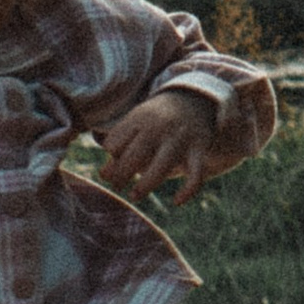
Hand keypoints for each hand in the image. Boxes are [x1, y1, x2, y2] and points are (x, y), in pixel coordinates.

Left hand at [98, 92, 246, 206]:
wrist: (193, 101)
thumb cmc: (155, 122)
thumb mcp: (135, 127)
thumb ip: (118, 149)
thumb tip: (104, 176)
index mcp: (139, 118)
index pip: (115, 143)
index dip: (112, 155)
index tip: (115, 160)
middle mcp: (160, 127)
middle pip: (135, 155)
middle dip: (122, 174)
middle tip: (118, 186)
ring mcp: (181, 138)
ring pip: (162, 166)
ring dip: (145, 185)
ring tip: (134, 196)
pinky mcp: (199, 150)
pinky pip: (196, 174)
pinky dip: (188, 190)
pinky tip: (177, 201)